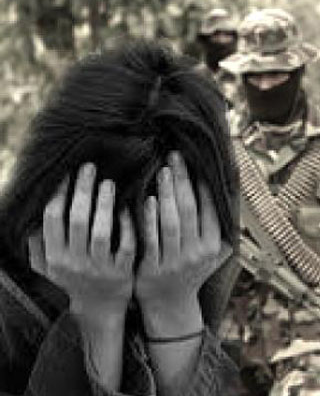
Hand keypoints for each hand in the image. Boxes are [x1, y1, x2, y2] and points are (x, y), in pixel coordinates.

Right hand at [28, 163, 135, 320]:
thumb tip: (29, 217)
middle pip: (78, 221)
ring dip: (105, 204)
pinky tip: (129, 207)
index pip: (53, 220)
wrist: (100, 310)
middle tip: (90, 168)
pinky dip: (127, 225)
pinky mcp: (122, 272)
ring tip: (109, 182)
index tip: (67, 173)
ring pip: (101, 232)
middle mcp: (75, 263)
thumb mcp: (49, 267)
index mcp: (55, 257)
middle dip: (83, 192)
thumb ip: (39, 244)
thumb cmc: (74, 280)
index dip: (60, 194)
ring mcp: (100, 268)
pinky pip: (126, 244)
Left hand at [134, 152, 230, 336]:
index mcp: (212, 246)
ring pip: (171, 222)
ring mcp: (174, 262)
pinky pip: (151, 238)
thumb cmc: (190, 271)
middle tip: (175, 157)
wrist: (169, 304)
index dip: (203, 186)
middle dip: (182, 181)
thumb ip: (222, 228)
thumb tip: (232, 195)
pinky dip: (149, 218)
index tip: (196, 163)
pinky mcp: (153, 268)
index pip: (210, 210)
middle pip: (189, 211)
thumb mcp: (214, 253)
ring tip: (162, 171)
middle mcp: (196, 254)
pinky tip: (147, 200)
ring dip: (166, 194)